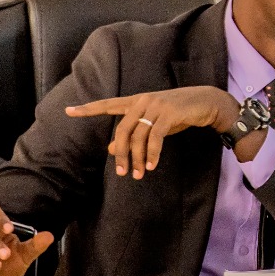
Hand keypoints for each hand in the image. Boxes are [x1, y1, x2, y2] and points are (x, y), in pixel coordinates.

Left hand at [67, 85, 241, 179]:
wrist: (205, 102)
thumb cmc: (178, 113)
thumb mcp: (153, 124)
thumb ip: (133, 134)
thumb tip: (110, 148)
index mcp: (136, 101)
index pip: (108, 104)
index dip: (88, 109)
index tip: (68, 111)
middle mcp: (143, 101)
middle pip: (122, 129)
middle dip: (120, 153)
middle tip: (121, 172)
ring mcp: (156, 105)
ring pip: (138, 136)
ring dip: (137, 158)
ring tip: (137, 174)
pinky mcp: (168, 113)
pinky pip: (155, 137)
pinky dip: (152, 154)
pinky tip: (151, 166)